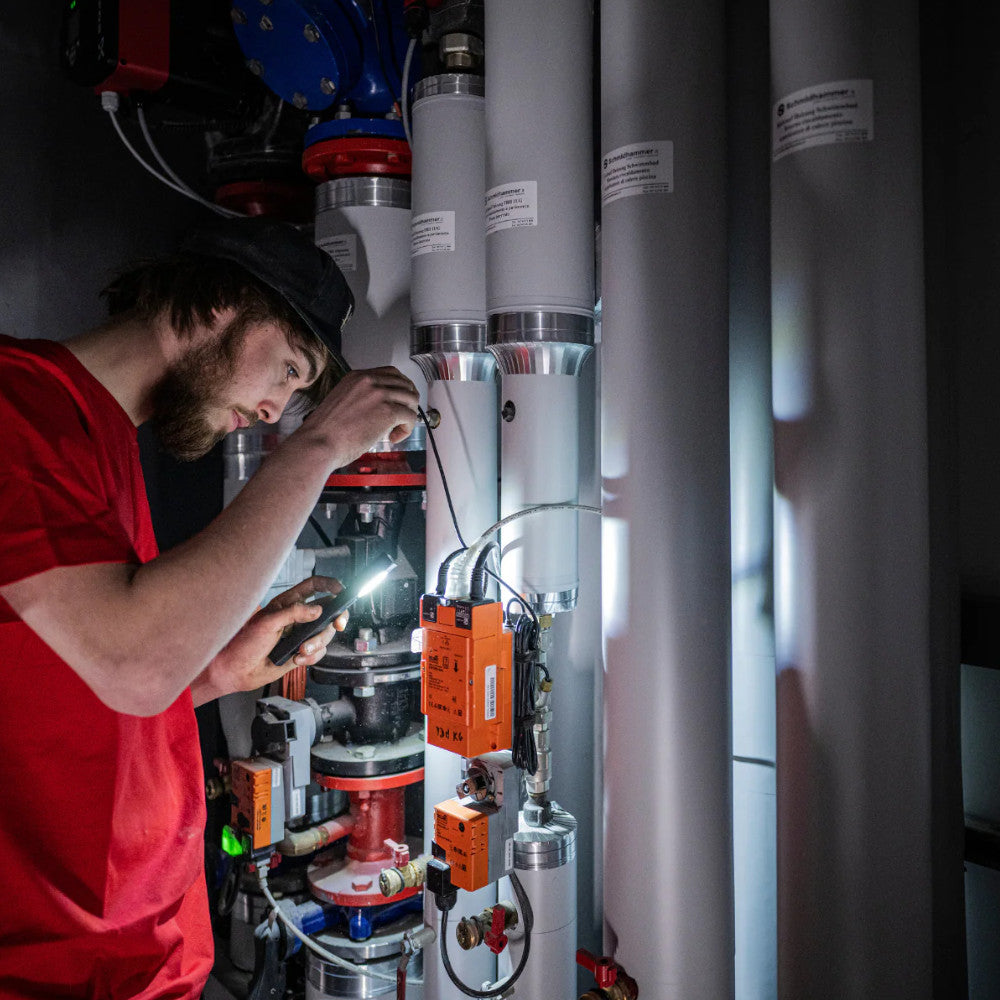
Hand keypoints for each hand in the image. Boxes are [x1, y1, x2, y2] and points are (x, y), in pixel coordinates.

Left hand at [190, 576, 347, 704]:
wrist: (236, 671)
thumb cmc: (243, 644)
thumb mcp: (267, 623)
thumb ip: (294, 613)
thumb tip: (317, 609)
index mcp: (288, 603)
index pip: (314, 586)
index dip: (329, 585)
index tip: (341, 590)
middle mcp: (297, 617)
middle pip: (328, 611)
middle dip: (335, 619)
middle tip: (337, 624)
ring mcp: (300, 635)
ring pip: (325, 634)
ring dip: (317, 643)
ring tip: (301, 651)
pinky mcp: (301, 653)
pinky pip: (319, 652)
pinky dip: (312, 657)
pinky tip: (298, 659)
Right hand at [294, 366, 420, 467]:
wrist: (318, 443)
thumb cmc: (326, 431)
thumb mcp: (342, 402)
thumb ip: (361, 398)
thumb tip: (379, 408)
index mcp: (357, 377)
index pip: (390, 373)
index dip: (400, 388)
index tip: (399, 402)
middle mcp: (370, 381)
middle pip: (405, 384)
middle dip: (408, 401)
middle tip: (402, 418)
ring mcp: (380, 394)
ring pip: (411, 399)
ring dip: (408, 416)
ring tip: (396, 430)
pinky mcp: (388, 411)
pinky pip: (410, 417)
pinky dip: (407, 429)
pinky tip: (394, 438)